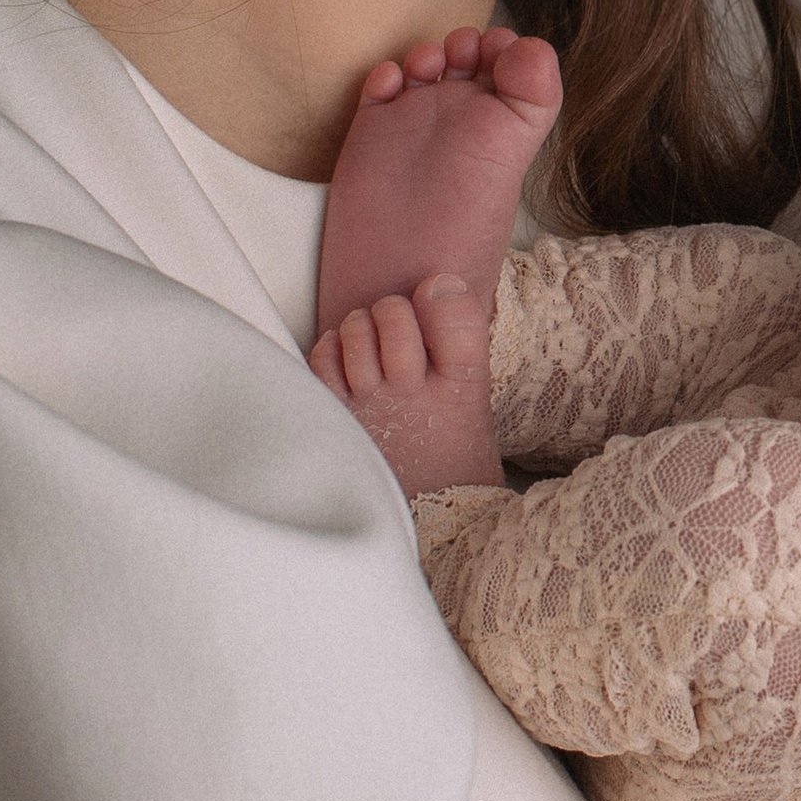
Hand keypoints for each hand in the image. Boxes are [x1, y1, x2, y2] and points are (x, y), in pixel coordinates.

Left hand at [308, 274, 501, 498]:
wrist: (431, 517)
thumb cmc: (452, 452)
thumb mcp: (477, 401)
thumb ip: (459, 344)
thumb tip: (436, 283)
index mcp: (462, 389)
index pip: (455, 318)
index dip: (442, 295)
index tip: (436, 295)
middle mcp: (413, 395)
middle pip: (395, 315)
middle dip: (395, 309)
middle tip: (400, 328)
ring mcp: (371, 407)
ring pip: (356, 330)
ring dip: (362, 326)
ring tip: (374, 346)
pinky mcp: (337, 418)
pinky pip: (323, 358)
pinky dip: (333, 348)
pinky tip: (349, 361)